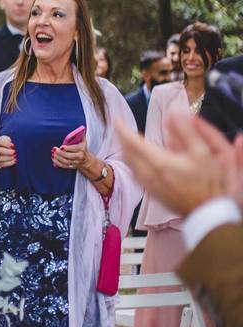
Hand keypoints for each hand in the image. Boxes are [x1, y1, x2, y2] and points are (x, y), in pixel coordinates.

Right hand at [0, 136, 15, 169]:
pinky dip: (9, 162)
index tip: (13, 146)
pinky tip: (14, 160)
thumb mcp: (4, 140)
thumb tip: (12, 146)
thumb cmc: (2, 146)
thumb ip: (7, 141)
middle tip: (14, 152)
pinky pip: (2, 164)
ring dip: (9, 157)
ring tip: (14, 156)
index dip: (6, 144)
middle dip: (7, 151)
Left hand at [52, 137, 90, 169]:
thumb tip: (80, 129)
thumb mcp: (83, 141)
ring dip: (58, 158)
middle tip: (55, 150)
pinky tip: (53, 158)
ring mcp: (75, 162)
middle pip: (69, 156)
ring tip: (53, 154)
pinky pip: (64, 166)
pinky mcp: (72, 166)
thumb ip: (80, 135)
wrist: (87, 160)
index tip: (61, 147)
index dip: (67, 148)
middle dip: (61, 153)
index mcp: (81, 149)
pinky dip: (58, 163)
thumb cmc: (82, 148)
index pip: (74, 149)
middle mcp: (79, 156)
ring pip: (66, 161)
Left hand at [116, 112, 241, 215]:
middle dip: (122, 138)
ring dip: (125, 150)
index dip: (122, 129)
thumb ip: (186, 132)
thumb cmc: (208, 182)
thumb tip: (172, 115)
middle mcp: (149, 174)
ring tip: (126, 140)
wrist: (208, 211)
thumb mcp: (202, 153)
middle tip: (121, 127)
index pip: (133, 142)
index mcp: (159, 162)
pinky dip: (131, 162)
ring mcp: (148, 185)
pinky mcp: (151, 193)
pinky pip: (135, 174)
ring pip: (129, 164)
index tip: (117, 119)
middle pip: (127, 153)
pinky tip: (136, 159)